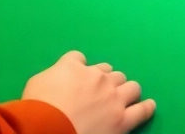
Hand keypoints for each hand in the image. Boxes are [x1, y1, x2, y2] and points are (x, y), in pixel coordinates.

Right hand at [22, 51, 155, 133]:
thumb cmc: (36, 107)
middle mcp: (97, 78)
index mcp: (74, 67)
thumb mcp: (36, 82)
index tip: (79, 75)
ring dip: (125, 90)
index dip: (80, 67)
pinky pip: (142, 110)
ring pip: (129, 86)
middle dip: (106, 80)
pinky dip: (146, 107)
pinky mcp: (122, 119)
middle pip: (109, 72)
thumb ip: (53, 75)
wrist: (48, 128)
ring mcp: (112, 98)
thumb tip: (57, 79)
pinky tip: (148, 106)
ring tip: (123, 97)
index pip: (80, 59)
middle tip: (100, 91)